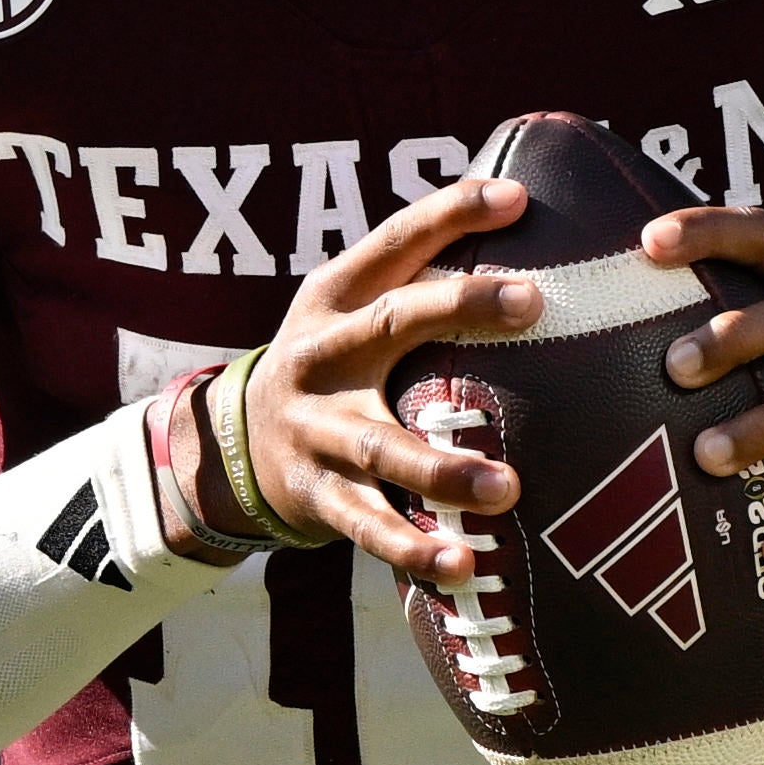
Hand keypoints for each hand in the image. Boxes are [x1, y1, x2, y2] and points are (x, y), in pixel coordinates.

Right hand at [213, 164, 541, 574]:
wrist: (231, 445)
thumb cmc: (332, 364)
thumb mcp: (348, 311)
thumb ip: (416, 280)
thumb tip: (526, 221)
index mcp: (332, 298)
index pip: (394, 241)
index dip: (450, 213)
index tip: (516, 198)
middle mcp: (319, 355)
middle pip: (389, 322)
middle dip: (458, 306)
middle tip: (532, 301)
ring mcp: (315, 429)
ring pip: (382, 447)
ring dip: (444, 467)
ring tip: (508, 488)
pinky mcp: (316, 494)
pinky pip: (368, 525)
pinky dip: (413, 548)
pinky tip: (462, 566)